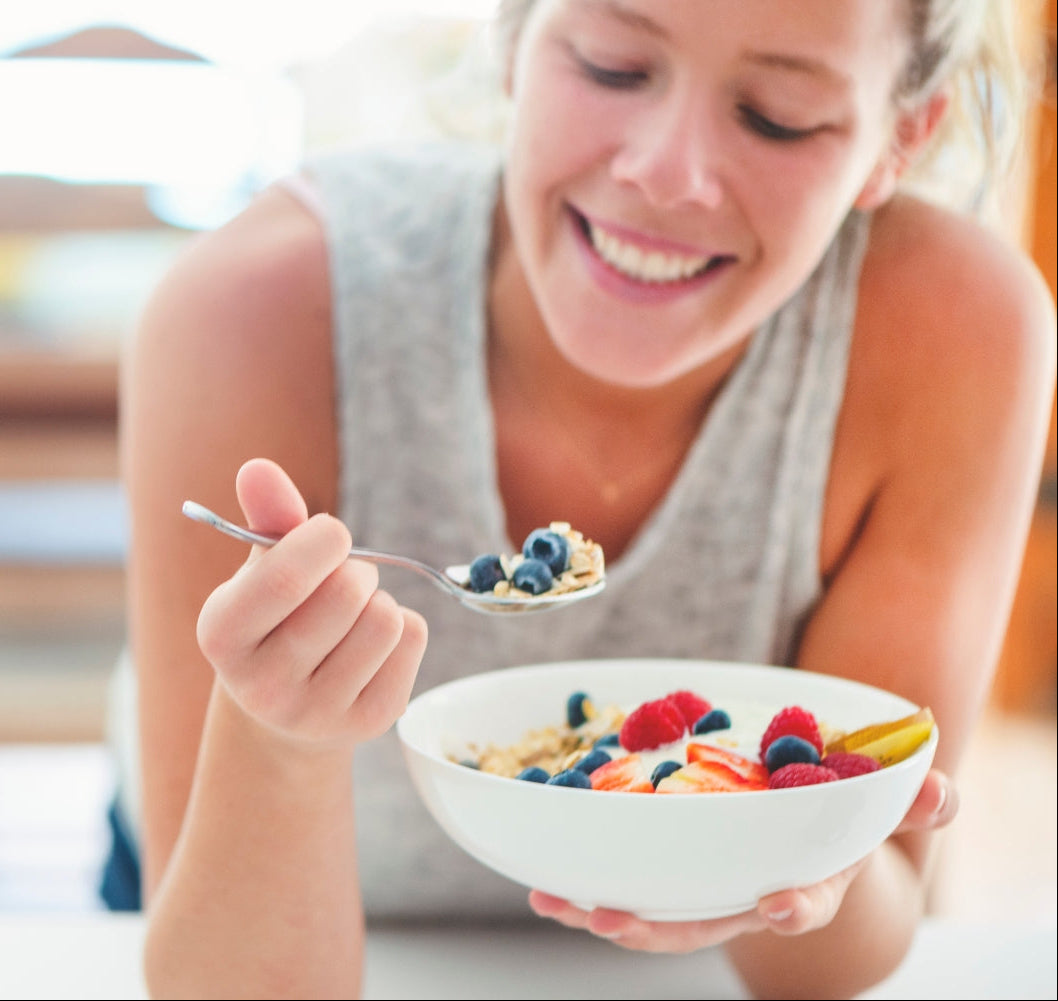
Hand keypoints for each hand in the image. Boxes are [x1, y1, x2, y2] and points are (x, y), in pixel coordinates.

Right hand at [195, 458, 427, 749]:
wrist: (287, 711)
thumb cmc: (276, 618)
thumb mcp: (261, 569)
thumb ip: (266, 518)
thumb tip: (258, 468)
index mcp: (221, 636)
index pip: (284, 577)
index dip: (323, 540)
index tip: (331, 534)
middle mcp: (262, 686)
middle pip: (347, 594)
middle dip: (355, 569)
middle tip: (341, 580)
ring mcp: (317, 713)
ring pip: (386, 618)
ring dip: (379, 599)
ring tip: (353, 615)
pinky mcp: (370, 722)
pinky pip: (414, 639)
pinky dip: (404, 627)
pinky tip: (371, 644)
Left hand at [530, 768, 957, 950]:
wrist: (806, 825)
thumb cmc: (844, 815)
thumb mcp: (882, 801)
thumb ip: (912, 798)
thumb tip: (941, 790)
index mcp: (805, 878)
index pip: (805, 901)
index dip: (796, 908)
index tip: (780, 907)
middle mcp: (746, 894)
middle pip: (702, 923)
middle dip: (656, 928)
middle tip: (611, 919)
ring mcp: (703, 887)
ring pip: (651, 913)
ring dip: (601, 910)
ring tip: (554, 900)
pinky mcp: (670, 869)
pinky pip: (627, 882)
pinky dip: (586, 881)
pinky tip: (543, 876)